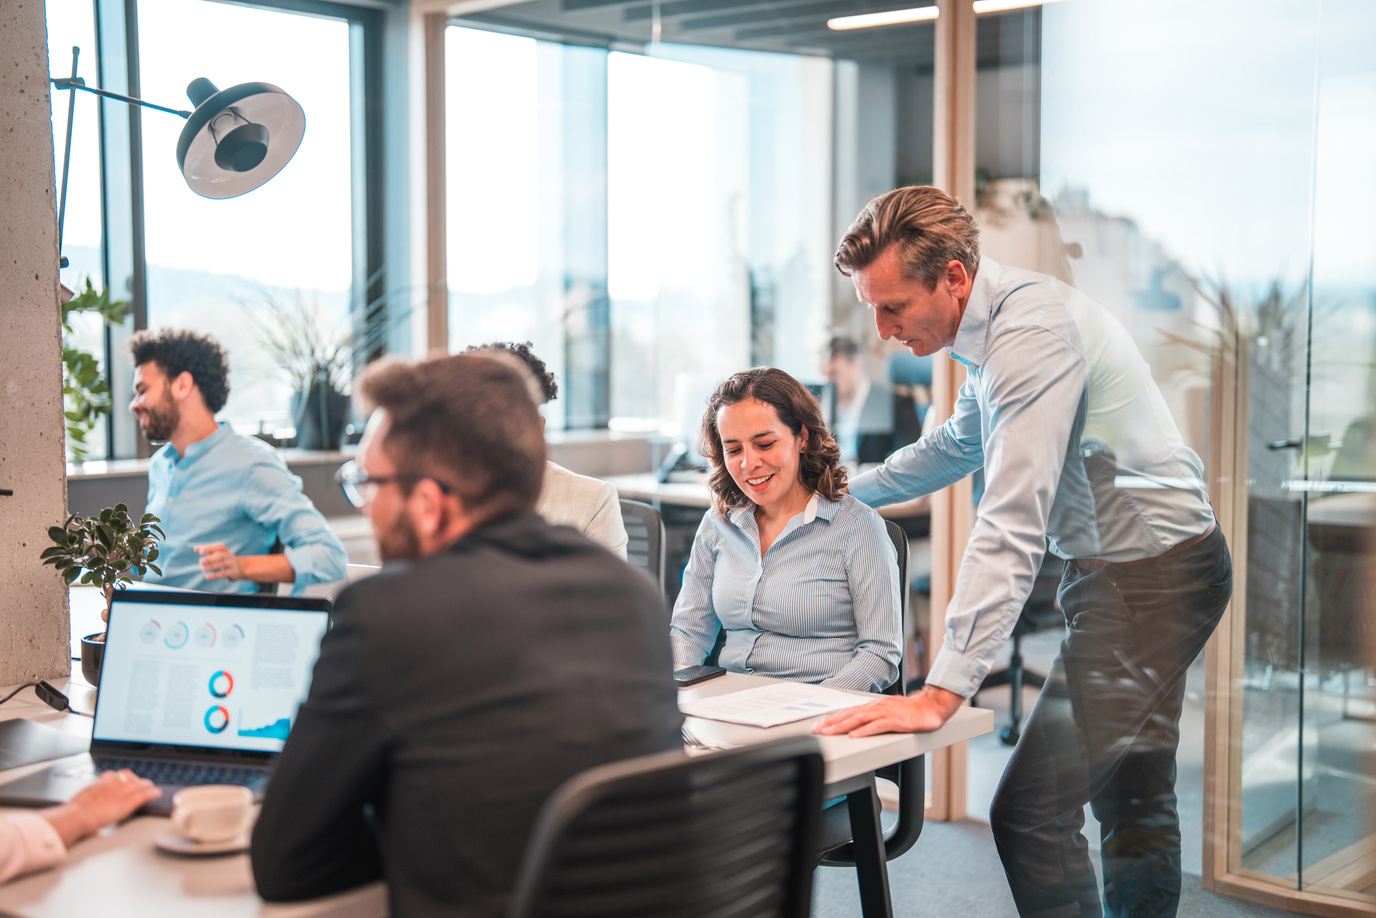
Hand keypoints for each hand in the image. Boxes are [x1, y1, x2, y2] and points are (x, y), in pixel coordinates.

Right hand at [43, 770, 159, 845]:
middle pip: (127, 776)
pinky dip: (152, 793)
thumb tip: (86, 805)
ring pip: (138, 783)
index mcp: (98, 783)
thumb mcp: (80, 801)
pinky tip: (157, 793)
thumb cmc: (72, 813)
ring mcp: (120, 791)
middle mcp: (111, 784)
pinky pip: (144, 794)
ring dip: (144, 785)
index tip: (124, 780)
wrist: (76, 817)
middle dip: (134, 780)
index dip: (120, 778)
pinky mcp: (128, 801)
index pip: (113, 775)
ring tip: (150, 787)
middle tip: (140, 784)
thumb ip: (87, 799)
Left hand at [195, 543, 243, 580]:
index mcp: (224, 549)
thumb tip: (195, 548)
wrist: (241, 567)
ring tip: (203, 569)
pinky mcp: (232, 572)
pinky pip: (224, 573)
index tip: (200, 552)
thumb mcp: (218, 552)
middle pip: (221, 555)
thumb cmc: (225, 558)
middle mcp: (229, 555)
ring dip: (211, 566)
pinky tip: (207, 577)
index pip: (219, 546)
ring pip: (223, 564)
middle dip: (210, 558)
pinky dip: (215, 575)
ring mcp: (232, 564)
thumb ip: (207, 549)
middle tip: (200, 561)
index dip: (210, 548)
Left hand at [813, 685, 963, 737]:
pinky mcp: (896, 721)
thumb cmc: (909, 711)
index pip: (848, 712)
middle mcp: (876, 707)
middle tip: (817, 729)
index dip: (832, 718)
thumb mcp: (887, 713)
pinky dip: (865, 731)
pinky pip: (878, 726)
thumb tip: (857, 727)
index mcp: (873, 706)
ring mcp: (885, 713)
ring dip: (843, 726)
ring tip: (830, 732)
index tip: (818, 725)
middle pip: (849, 714)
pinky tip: (855, 735)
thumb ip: (872, 719)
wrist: (930, 706)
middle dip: (831, 722)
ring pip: (860, 719)